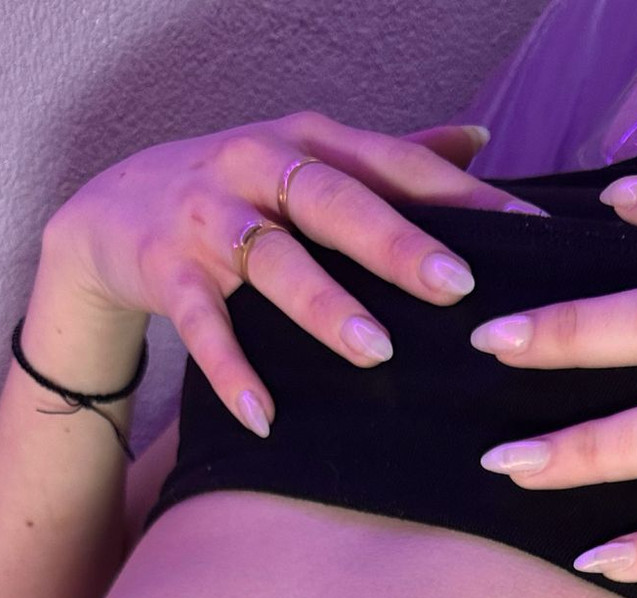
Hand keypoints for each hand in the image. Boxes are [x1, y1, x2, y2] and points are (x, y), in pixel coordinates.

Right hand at [43, 111, 538, 431]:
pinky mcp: (164, 269)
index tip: (526, 232)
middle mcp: (258, 165)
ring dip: (323, 305)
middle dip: (396, 242)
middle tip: (455, 285)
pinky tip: (266, 418)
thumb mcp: (306, 162)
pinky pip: (202, 325)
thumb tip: (481, 141)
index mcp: (308, 141)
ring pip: (271, 258)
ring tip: (374, 352)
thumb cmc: (233, 191)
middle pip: (335, 200)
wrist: (110, 212)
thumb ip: (391, 158)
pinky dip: (232, 372)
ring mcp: (207, 216)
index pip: (395, 165)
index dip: (461, 195)